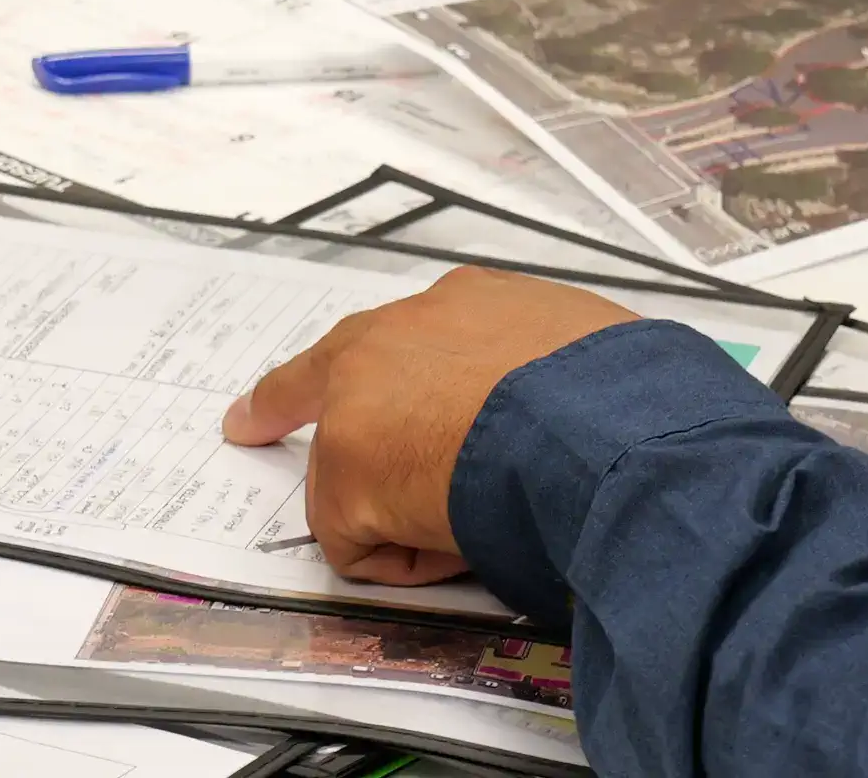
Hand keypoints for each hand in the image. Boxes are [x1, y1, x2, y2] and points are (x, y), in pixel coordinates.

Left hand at [223, 266, 638, 585]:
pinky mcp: (347, 469)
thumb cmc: (617, 399)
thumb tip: (560, 421)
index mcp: (466, 306)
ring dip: (400, 508)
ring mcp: (362, 399)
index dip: (358, 359)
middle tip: (250, 421)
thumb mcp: (584, 359)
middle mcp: (401, 335)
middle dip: (286, 404)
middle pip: (330, 378)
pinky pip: (365, 545)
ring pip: (356, 477)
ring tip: (482, 520)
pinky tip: (464, 543)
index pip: (399, 330)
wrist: (599, 428)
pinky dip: (409, 560)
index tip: (299, 370)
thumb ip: (541, 377)